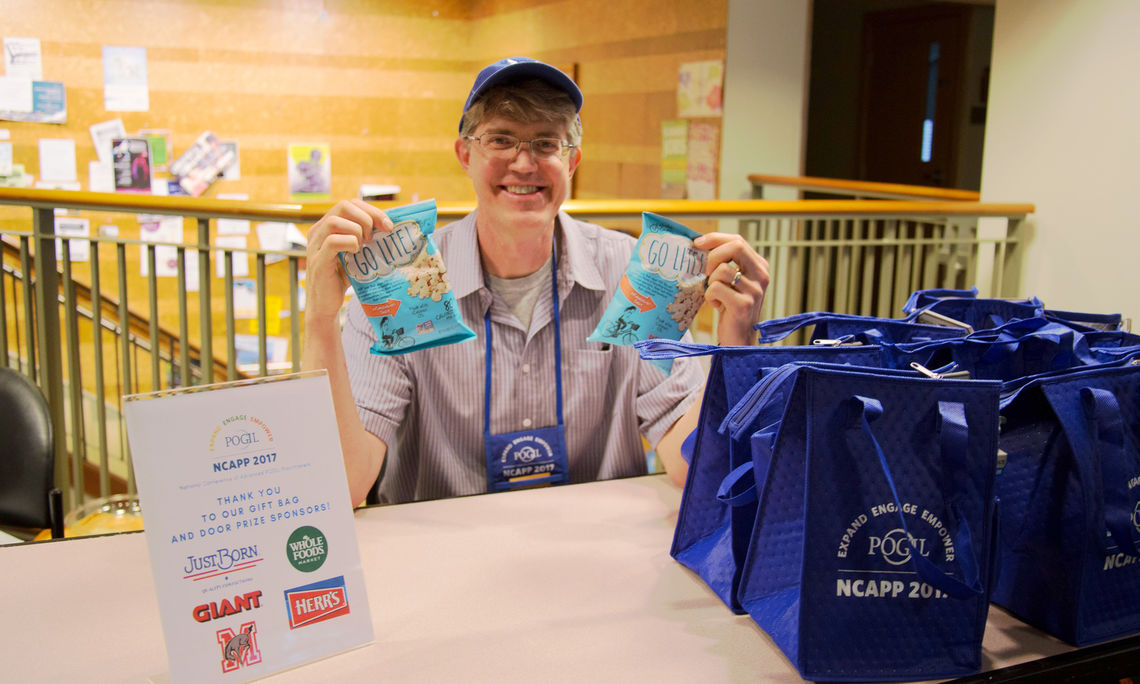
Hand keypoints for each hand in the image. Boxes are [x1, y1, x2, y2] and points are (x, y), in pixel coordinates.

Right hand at [304, 199, 392, 325]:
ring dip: (357, 230)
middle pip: (343, 206)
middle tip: (376, 237)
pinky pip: (332, 241)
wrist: (327, 304)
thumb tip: (392, 227)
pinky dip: (349, 243)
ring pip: (335, 221)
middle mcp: (317, 231)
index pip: (350, 204)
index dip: (371, 210)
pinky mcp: (318, 261)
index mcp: (326, 226)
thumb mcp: (356, 253)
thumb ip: (367, 239)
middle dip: (366, 217)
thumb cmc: (343, 277)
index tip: (388, 226)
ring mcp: (315, 245)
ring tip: (364, 245)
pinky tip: (356, 253)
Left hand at [694, 232, 769, 345]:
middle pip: (736, 247)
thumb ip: (725, 263)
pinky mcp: (744, 304)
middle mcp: (761, 276)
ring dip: (710, 282)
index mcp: (760, 266)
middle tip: (705, 270)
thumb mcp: (732, 282)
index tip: (698, 243)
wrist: (739, 339)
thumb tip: (699, 244)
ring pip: (722, 270)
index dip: (715, 238)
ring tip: (715, 295)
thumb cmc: (731, 309)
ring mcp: (755, 290)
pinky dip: (710, 296)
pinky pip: (716, 288)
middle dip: (713, 255)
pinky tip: (717, 305)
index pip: (738, 240)